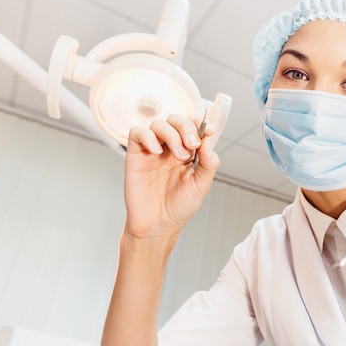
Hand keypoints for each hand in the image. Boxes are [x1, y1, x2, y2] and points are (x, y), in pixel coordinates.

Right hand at [123, 114, 218, 243]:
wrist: (158, 226)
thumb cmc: (178, 207)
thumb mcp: (201, 185)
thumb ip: (208, 163)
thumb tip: (208, 142)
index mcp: (186, 152)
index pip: (192, 127)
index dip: (200, 124)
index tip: (209, 130)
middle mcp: (169, 148)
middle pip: (175, 120)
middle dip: (186, 128)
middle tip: (192, 145)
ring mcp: (152, 150)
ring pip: (158, 124)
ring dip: (172, 134)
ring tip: (179, 156)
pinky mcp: (135, 155)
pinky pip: (137, 133)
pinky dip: (148, 137)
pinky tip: (157, 152)